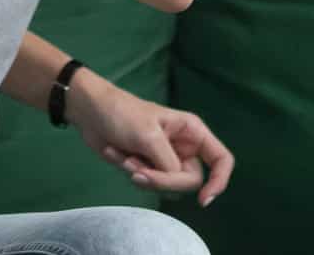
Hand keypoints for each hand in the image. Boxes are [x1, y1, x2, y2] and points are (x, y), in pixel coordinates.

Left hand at [68, 70, 233, 207]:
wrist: (92, 113)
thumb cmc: (124, 114)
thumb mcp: (148, 136)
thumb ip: (167, 163)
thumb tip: (176, 183)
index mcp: (193, 132)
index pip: (221, 160)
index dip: (219, 181)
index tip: (203, 201)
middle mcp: (184, 148)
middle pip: (188, 180)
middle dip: (161, 180)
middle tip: (137, 173)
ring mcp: (166, 159)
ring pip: (166, 186)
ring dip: (142, 175)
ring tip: (124, 156)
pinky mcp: (147, 167)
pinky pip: (147, 183)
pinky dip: (129, 172)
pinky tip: (116, 155)